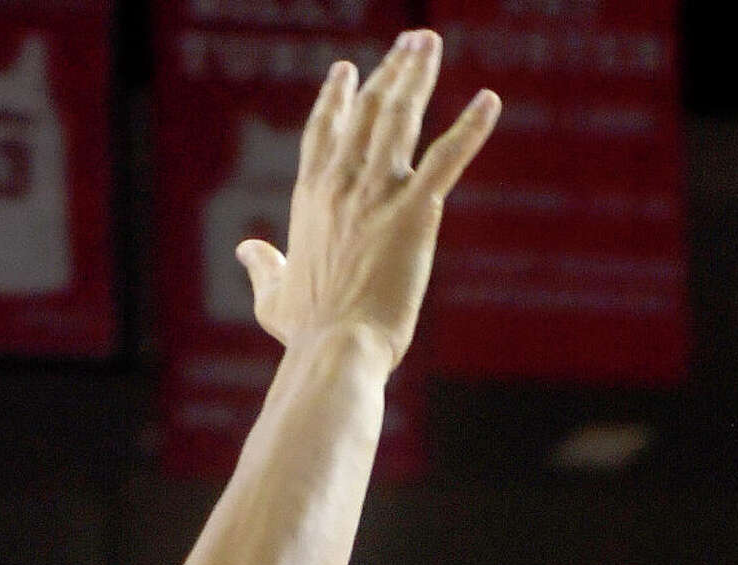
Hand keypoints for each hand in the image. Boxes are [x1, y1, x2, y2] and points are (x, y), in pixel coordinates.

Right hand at [237, 32, 498, 369]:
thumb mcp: (273, 296)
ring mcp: (378, 193)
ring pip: (400, 117)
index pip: (324, 132)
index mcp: (312, 198)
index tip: (347, 71)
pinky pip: (447, 158)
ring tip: (429, 42)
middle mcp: (343, 183)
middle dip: (389, 70)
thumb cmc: (306, 334)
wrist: (336, 349)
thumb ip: (263, 266)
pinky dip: (471, 128)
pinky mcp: (414, 212)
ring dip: (418, 75)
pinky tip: (490, 101)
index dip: (337, 98)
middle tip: (410, 43)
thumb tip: (246, 250)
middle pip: (367, 110)